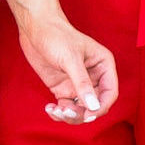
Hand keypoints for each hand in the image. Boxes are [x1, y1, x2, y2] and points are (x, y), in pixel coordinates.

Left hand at [15, 9, 117, 123]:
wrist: (35, 28)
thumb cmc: (57, 36)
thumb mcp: (70, 59)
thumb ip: (82, 83)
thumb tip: (93, 106)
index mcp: (103, 66)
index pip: (109, 93)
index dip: (101, 107)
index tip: (88, 115)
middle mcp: (93, 77)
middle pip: (95, 105)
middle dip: (82, 113)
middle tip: (65, 112)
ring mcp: (78, 84)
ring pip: (80, 109)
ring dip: (70, 116)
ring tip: (56, 111)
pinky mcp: (63, 88)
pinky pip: (66, 107)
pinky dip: (59, 112)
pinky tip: (50, 109)